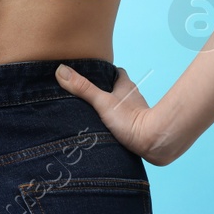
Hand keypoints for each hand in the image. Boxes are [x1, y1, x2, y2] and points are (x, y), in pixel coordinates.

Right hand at [55, 64, 174, 165]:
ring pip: (122, 105)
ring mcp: (137, 112)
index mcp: (126, 86)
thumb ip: (82, 88)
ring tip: (94, 114)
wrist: (153, 142)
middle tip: (88, 96)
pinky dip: (118, 122)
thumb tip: (60, 70)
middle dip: (105, 91)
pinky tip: (107, 130)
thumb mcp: (102, 102)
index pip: (116, 72)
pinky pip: (126, 120)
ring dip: (112, 108)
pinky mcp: (139, 127)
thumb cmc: (131, 120)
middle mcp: (133, 97)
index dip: (105, 72)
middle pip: (118, 88)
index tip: (92, 75)